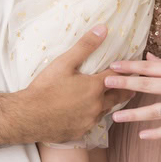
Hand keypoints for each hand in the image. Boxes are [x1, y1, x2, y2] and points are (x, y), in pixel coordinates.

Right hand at [20, 25, 134, 143]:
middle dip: (125, 89)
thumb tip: (103, 29)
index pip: (117, 77)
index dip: (125, 71)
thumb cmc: (45, 87)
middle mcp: (97, 106)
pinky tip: (90, 112)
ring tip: (112, 98)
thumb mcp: (64, 62)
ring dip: (110, 103)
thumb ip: (85, 45)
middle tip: (133, 86)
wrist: (27, 117)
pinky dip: (94, 115)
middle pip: (118, 97)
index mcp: (95, 87)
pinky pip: (92, 122)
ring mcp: (89, 121)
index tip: (133, 68)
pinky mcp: (80, 132)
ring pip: (106, 111)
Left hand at [105, 52, 160, 138]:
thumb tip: (147, 57)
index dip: (129, 66)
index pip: (148, 68)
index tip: (112, 65)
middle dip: (124, 84)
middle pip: (146, 85)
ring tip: (115, 116)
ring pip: (154, 111)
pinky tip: (141, 136)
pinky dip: (156, 134)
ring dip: (133, 114)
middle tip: (103, 83)